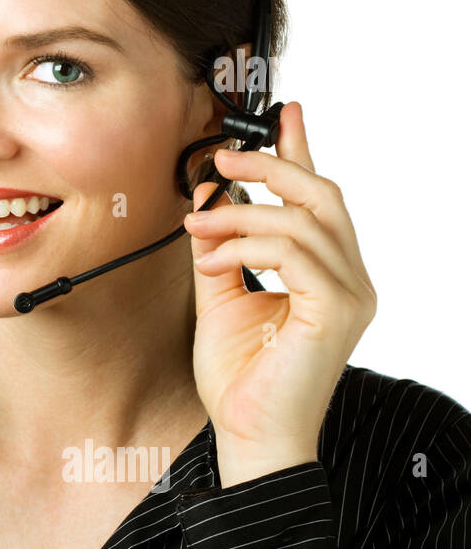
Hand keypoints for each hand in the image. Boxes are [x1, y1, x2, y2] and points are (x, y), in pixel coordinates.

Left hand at [182, 102, 377, 487]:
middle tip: (217, 161)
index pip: (317, 200)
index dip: (302, 150)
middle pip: (321, 195)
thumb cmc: (241, 377)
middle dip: (268, 166)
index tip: (281, 114)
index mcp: (327, 273)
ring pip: (305, 219)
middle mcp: (349, 278)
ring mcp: (350, 295)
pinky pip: (294, 253)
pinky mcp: (337, 311)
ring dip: (241, 214)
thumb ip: (221, 246)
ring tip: (196, 226)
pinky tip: (212, 261)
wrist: (249, 434)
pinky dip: (246, 246)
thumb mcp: (220, 296)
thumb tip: (209, 198)